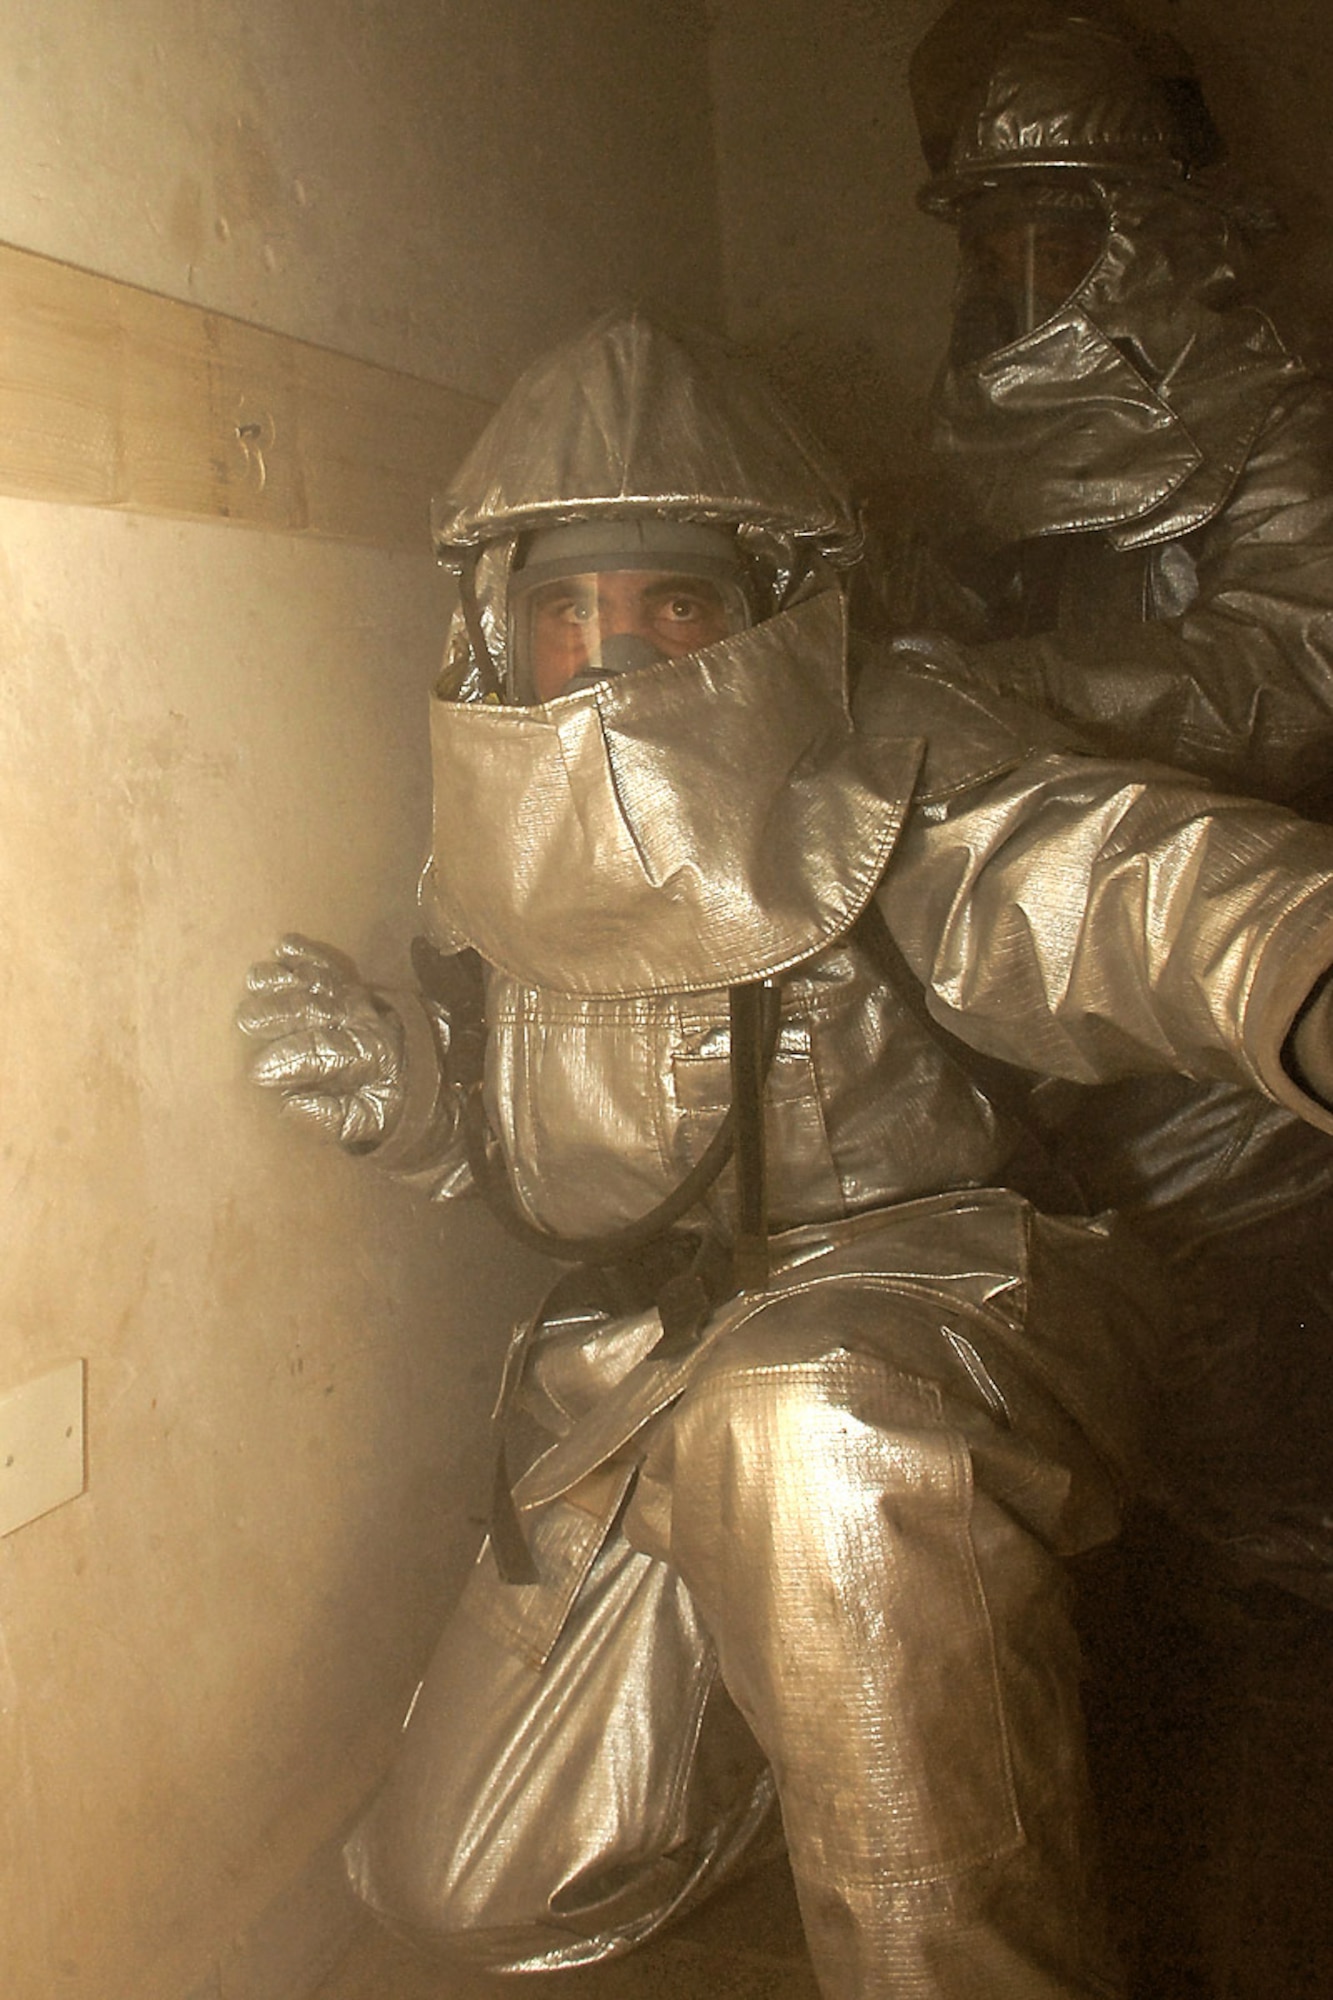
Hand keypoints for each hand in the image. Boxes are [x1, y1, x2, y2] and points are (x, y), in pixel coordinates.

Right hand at [236, 934, 405, 1147]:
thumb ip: (330, 1117)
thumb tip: (288, 1105)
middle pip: (319, 1010)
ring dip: (285, 978)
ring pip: (320, 982)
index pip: (327, 1053)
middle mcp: (365, 1020)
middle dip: (280, 1012)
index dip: (291, 1060)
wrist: (421, 1072)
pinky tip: (282, 947)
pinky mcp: (349, 984)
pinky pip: (327, 965)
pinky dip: (305, 953)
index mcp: (371, 1056)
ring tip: (255, 979)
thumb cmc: (385, 1103)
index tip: (256, 1071)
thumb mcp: (366, 1121)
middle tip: (246, 1020)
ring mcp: (357, 998)